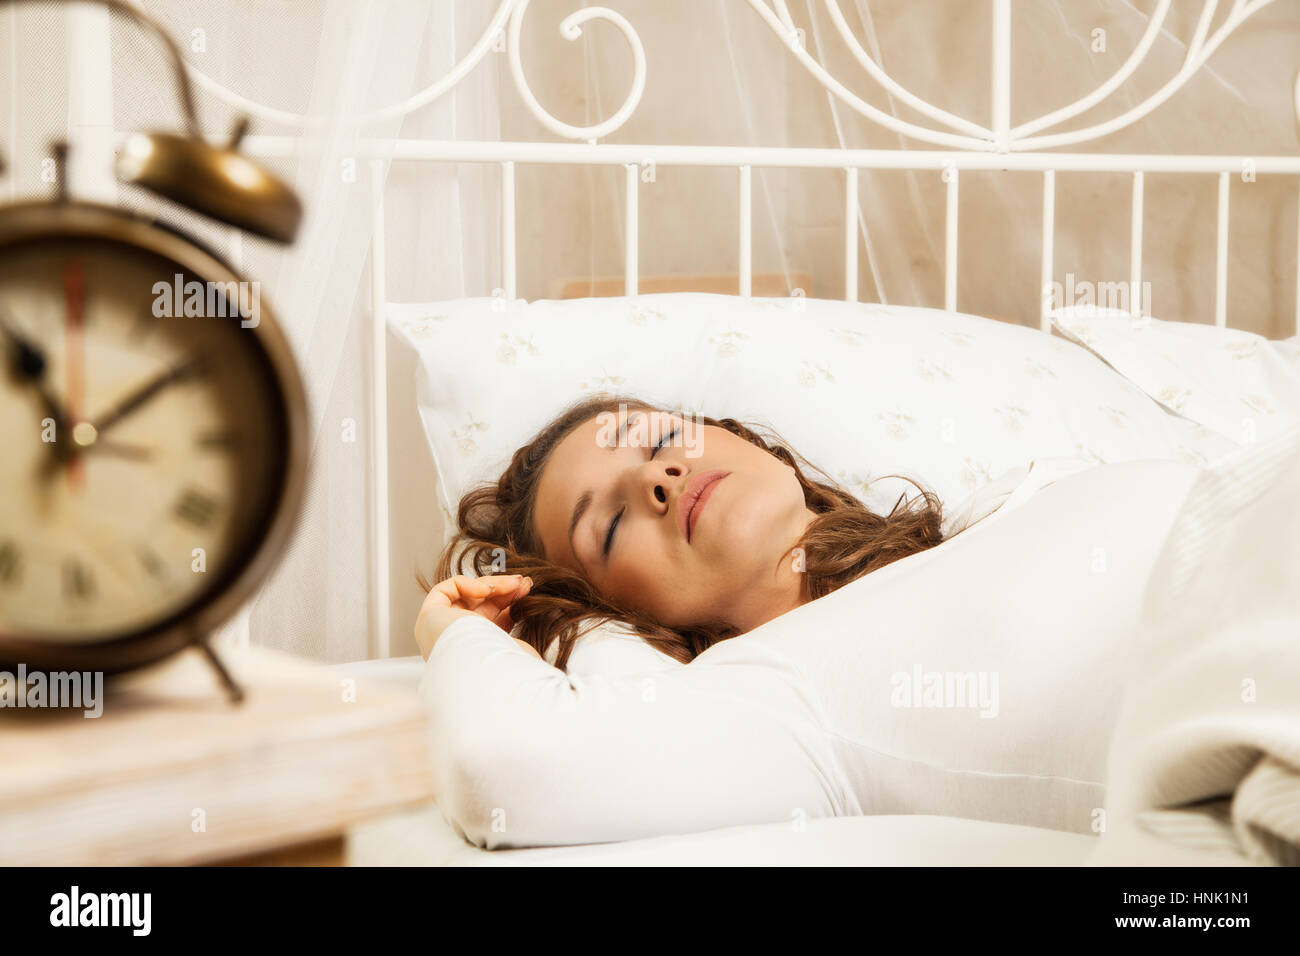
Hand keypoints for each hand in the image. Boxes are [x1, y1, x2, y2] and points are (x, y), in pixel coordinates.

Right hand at [415, 573, 532, 659]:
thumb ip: (515, 629)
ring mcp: (438, 633)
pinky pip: (445, 590)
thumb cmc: (507, 670)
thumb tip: (526, 608)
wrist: (489, 675)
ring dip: (493, 586)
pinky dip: (469, 584)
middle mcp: (453, 647)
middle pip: (478, 610)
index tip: (528, 595)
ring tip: (517, 583)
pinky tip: (489, 591)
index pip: (489, 626)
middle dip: (504, 593)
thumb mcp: (518, 645)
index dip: (509, 608)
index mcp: (474, 659)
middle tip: (526, 584)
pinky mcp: (428, 617)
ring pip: (465, 598)